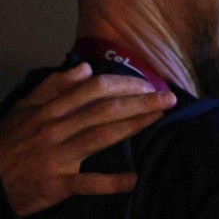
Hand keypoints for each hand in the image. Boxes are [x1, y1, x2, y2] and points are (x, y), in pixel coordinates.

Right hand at [0, 62, 175, 215]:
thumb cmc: (9, 143)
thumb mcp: (23, 109)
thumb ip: (54, 86)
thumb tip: (85, 68)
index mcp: (50, 110)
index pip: (93, 89)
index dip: (124, 83)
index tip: (148, 82)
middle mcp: (55, 130)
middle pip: (104, 110)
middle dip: (140, 101)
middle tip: (168, 97)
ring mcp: (57, 157)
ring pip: (101, 137)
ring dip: (134, 126)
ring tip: (160, 118)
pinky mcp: (56, 184)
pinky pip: (87, 183)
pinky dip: (111, 182)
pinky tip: (134, 179)